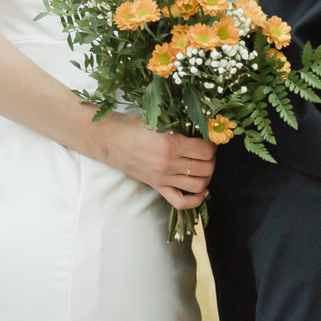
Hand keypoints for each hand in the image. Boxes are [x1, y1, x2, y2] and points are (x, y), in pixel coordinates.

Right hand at [95, 114, 214, 210]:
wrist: (109, 140)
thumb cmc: (132, 125)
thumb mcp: (157, 118)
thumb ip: (179, 124)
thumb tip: (201, 128)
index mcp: (170, 143)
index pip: (205, 150)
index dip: (211, 145)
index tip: (209, 141)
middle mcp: (169, 163)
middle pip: (206, 168)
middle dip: (212, 160)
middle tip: (208, 153)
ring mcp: (163, 177)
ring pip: (199, 185)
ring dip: (207, 177)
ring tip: (204, 167)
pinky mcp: (157, 187)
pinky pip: (181, 201)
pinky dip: (196, 199)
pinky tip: (201, 190)